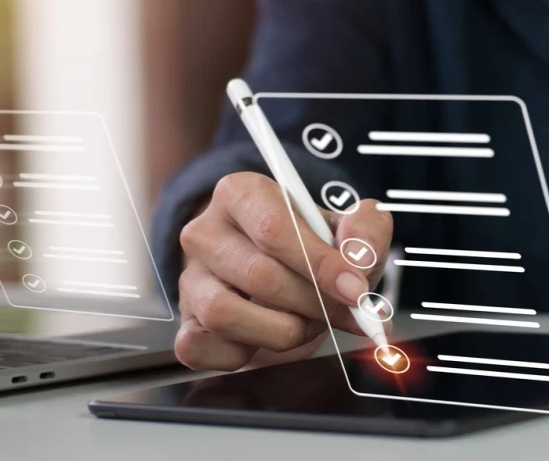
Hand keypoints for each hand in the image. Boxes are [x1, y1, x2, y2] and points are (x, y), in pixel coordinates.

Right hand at [175, 172, 391, 370]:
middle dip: (314, 304)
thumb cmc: (313, 249)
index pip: (275, 229)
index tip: (355, 291)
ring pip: (226, 315)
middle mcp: (205, 231)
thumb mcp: (348, 229)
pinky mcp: (183, 324)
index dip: (320, 265)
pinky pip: (202, 349)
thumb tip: (358, 260)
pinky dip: (244, 355)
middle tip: (342, 313)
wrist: (285, 277)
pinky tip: (266, 339)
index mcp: (242, 193)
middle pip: (259, 276)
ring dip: (282, 331)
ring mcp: (189, 279)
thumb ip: (364, 231)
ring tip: (306, 323)